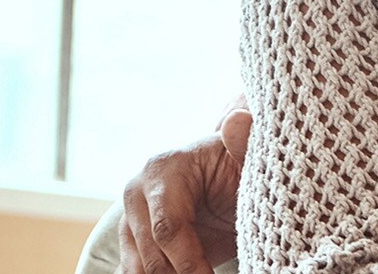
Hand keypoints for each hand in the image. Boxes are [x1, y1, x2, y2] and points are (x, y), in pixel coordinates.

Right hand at [119, 110, 251, 273]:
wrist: (226, 186)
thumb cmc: (238, 172)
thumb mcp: (248, 162)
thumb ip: (244, 144)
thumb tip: (238, 120)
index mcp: (162, 169)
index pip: (168, 227)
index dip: (189, 262)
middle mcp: (137, 192)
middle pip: (151, 255)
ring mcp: (130, 218)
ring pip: (139, 269)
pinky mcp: (131, 241)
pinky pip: (135, 272)